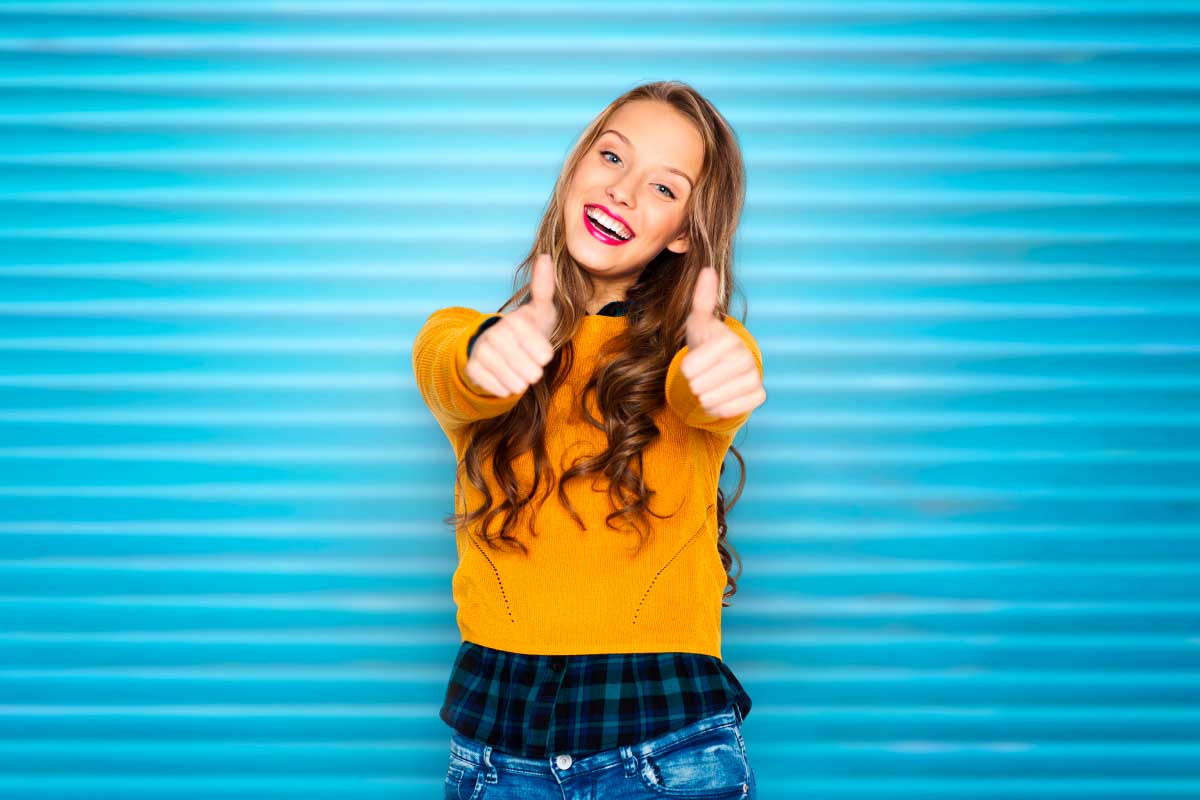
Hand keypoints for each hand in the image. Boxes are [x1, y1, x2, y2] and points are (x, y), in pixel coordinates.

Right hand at [465, 252, 557, 397]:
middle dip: (532, 371)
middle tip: (532, 369)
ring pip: (510, 379)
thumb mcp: (541, 311)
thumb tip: (544, 257)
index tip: (543, 355)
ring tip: (520, 376)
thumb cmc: (528, 330)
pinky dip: (502, 388)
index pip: (540, 351)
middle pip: (526, 368)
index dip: (543, 355)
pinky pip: (493, 386)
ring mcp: (481, 350)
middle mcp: (494, 333)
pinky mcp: (472, 367)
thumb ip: (544, 288)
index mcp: (514, 320)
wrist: (500, 349)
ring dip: (519, 382)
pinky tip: (506, 381)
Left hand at [680, 267, 766, 418]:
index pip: (689, 369)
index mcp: (728, 340)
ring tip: (711, 384)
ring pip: (712, 401)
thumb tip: (708, 270)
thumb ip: (701, 300)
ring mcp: (755, 377)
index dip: (686, 369)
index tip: (693, 362)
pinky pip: (728, 410)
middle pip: (699, 386)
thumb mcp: (698, 323)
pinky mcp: (759, 395)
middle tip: (703, 374)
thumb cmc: (707, 343)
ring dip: (705, 397)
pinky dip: (719, 408)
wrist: (725, 366)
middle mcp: (746, 357)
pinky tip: (722, 395)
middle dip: (695, 384)